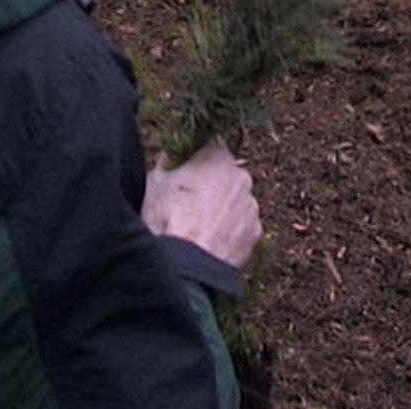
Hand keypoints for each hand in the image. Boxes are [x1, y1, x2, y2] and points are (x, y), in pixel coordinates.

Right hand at [143, 139, 260, 270]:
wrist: (186, 266)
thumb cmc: (168, 220)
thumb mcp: (155, 182)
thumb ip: (165, 162)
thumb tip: (168, 155)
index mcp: (218, 157)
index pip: (211, 145)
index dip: (196, 157)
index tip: (185, 169)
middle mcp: (242, 178)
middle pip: (227, 173)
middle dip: (212, 182)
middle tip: (189, 200)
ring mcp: (251, 206)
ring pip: (236, 200)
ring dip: (222, 207)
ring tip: (198, 226)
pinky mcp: (255, 233)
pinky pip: (242, 225)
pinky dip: (230, 230)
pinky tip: (210, 240)